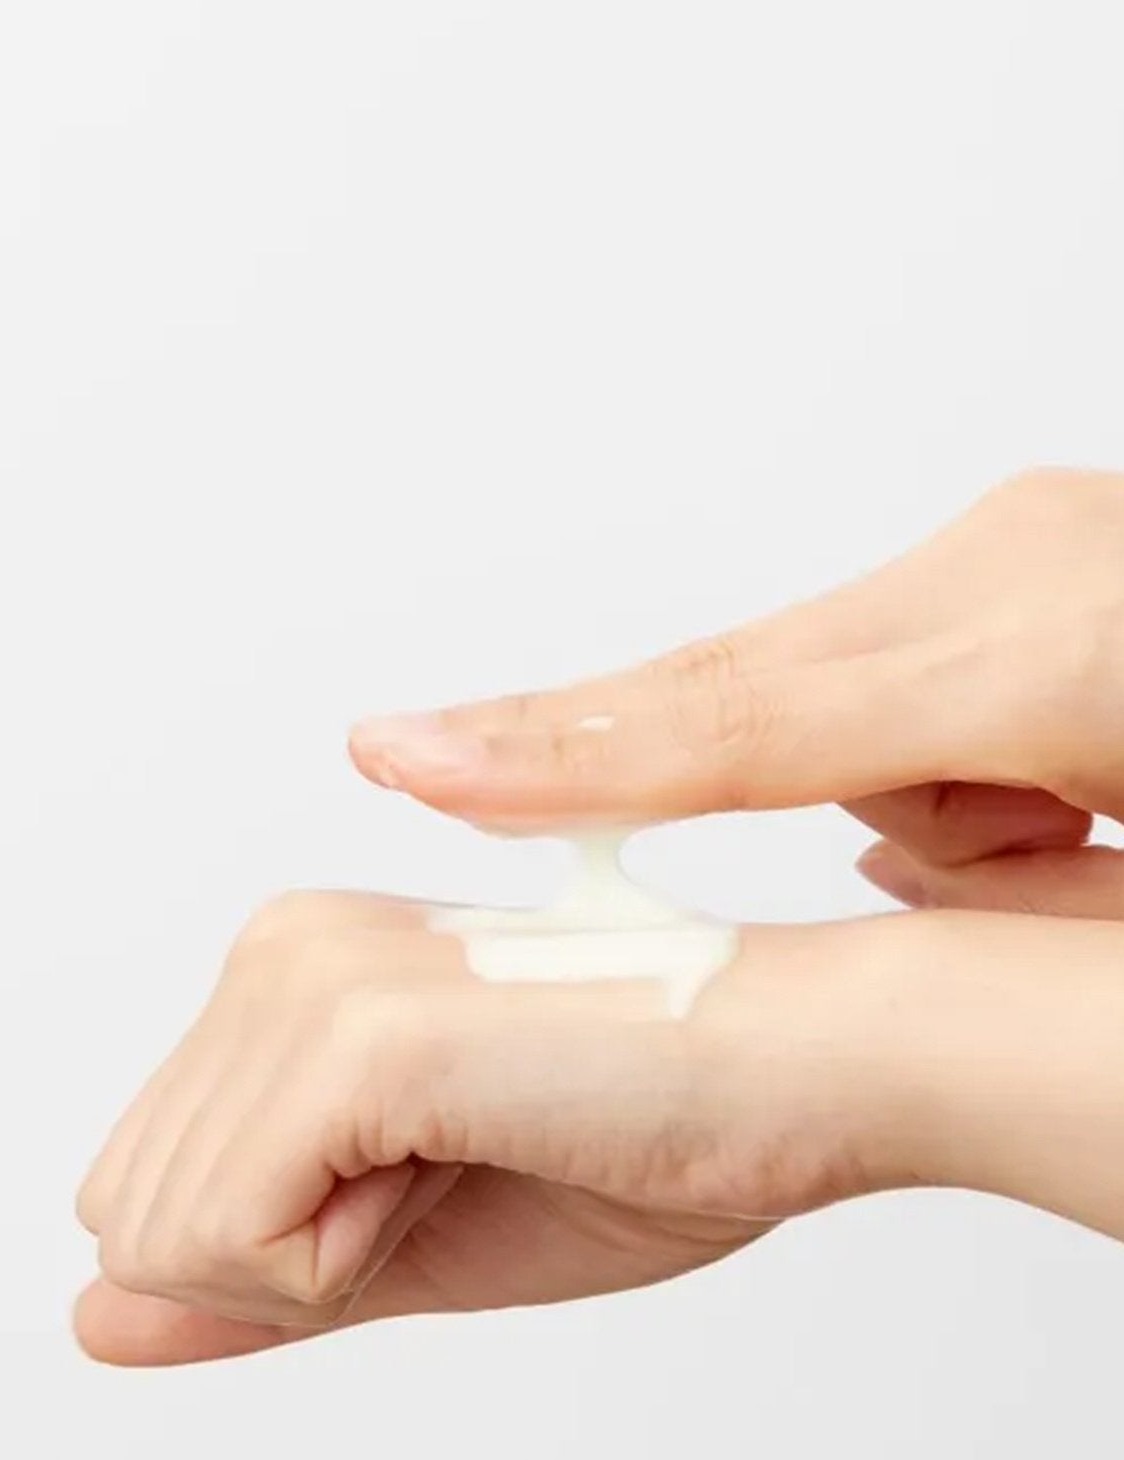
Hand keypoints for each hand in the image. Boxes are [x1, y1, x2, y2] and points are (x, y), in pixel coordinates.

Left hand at [74, 889, 911, 1366]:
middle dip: (290, 1260)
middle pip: (130, 1216)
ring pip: (159, 1237)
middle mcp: (274, 946)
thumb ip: (243, 1280)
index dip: (293, 1251)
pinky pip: (230, 1242)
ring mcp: (305, 977)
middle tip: (461, 1172)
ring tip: (479, 1152)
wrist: (812, 1076)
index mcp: (287, 972)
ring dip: (328, 1259)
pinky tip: (474, 1157)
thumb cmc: (653, 1140)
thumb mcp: (408, 1244)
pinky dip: (347, 1264)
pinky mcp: (356, 1032)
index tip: (443, 1175)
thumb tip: (88, 1322)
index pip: (149, 1193)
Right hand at [349, 468, 1123, 918]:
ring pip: (825, 703)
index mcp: (1067, 641)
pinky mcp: (1028, 573)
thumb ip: (1019, 892)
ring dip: (890, 808)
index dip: (573, 756)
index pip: (754, 715)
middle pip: (751, 691)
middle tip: (503, 786)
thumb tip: (887, 859)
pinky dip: (931, 772)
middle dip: (649, 769)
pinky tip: (1054, 814)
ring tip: (1066, 856)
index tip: (411, 757)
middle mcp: (1021, 564)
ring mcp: (1021, 557)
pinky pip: (897, 688)